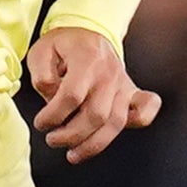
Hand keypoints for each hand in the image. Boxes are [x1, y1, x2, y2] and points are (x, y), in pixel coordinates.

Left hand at [26, 25, 158, 163]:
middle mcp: (109, 73)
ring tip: (73, 154)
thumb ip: (42, 76)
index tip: (41, 123)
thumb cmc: (64, 45)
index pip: (72, 96)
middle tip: (52, 139)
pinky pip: (145, 110)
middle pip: (96, 115)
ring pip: (115, 122)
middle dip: (70, 135)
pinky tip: (114, 134)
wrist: (88, 32)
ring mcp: (123, 83)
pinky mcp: (131, 92)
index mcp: (87, 59)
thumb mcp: (42, 52)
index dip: (53, 115)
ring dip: (93, 144)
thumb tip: (51, 99)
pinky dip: (139, 122)